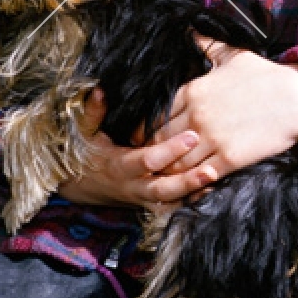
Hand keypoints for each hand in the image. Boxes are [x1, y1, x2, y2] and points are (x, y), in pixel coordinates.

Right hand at [56, 89, 218, 208]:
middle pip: (162, 190)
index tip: (191, 136)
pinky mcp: (150, 203)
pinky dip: (191, 201)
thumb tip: (101, 90)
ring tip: (215, 182)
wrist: (81, 184)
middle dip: (187, 181)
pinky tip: (211, 191)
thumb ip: (93, 112)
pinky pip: (172, 207)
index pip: (146, 161)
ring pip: (170, 202)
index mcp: (118, 166)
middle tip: (211, 171)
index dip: (169, 151)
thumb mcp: (83, 131)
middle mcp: (132, 186)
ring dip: (193, 194)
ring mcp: (142, 198)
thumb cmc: (86, 151)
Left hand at [151, 35, 297, 182]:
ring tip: (166, 174)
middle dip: (153, 150)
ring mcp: (213, 138)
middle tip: (151, 160)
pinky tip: (188, 181)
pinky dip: (190, 180)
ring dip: (169, 168)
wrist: (296, 99)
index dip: (145, 128)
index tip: (143, 136)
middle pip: (160, 140)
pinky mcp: (229, 158)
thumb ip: (204, 44)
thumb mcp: (230, 53)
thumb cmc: (264, 75)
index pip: (155, 114)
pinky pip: (199, 175)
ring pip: (176, 160)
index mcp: (193, 90)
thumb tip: (188, 29)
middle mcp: (198, 115)